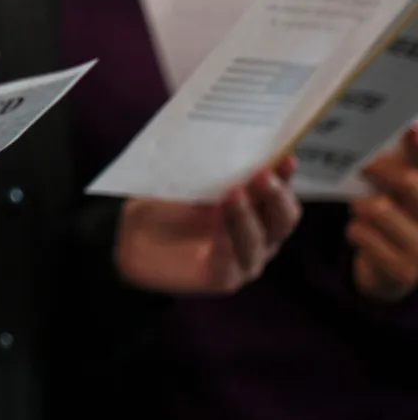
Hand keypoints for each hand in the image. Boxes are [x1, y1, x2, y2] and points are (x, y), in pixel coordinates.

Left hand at [115, 161, 300, 294]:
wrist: (133, 238)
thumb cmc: (167, 205)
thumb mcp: (188, 181)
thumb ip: (211, 169)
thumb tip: (228, 140)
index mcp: (258, 208)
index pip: (280, 192)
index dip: (285, 176)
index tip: (286, 157)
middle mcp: (260, 235)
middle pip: (283, 220)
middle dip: (276, 196)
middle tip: (262, 175)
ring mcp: (245, 259)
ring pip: (258, 240)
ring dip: (247, 216)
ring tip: (234, 194)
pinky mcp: (224, 279)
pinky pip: (231, 261)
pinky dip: (227, 242)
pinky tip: (219, 228)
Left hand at [350, 126, 417, 301]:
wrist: (390, 274)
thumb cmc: (393, 221)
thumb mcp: (399, 193)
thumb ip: (403, 165)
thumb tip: (406, 130)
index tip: (410, 129)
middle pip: (407, 182)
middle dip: (378, 169)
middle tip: (362, 165)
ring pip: (377, 207)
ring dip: (360, 206)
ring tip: (363, 210)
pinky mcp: (403, 271)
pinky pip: (361, 233)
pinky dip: (354, 230)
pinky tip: (362, 235)